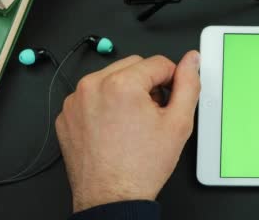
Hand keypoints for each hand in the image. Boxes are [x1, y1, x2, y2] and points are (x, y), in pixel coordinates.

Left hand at [55, 51, 200, 211]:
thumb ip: (189, 84)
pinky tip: (115, 128)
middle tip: (153, 113)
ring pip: (111, 78)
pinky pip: (92, 95)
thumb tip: (191, 61)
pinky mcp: (67, 115)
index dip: (172, 81)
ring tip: (134, 122)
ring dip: (126, 91)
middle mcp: (93, 87)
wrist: (113, 198)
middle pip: (133, 66)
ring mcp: (75, 101)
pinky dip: (105, 104)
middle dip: (148, 84)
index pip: (158, 62)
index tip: (170, 100)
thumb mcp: (179, 122)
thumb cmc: (141, 167)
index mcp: (121, 84)